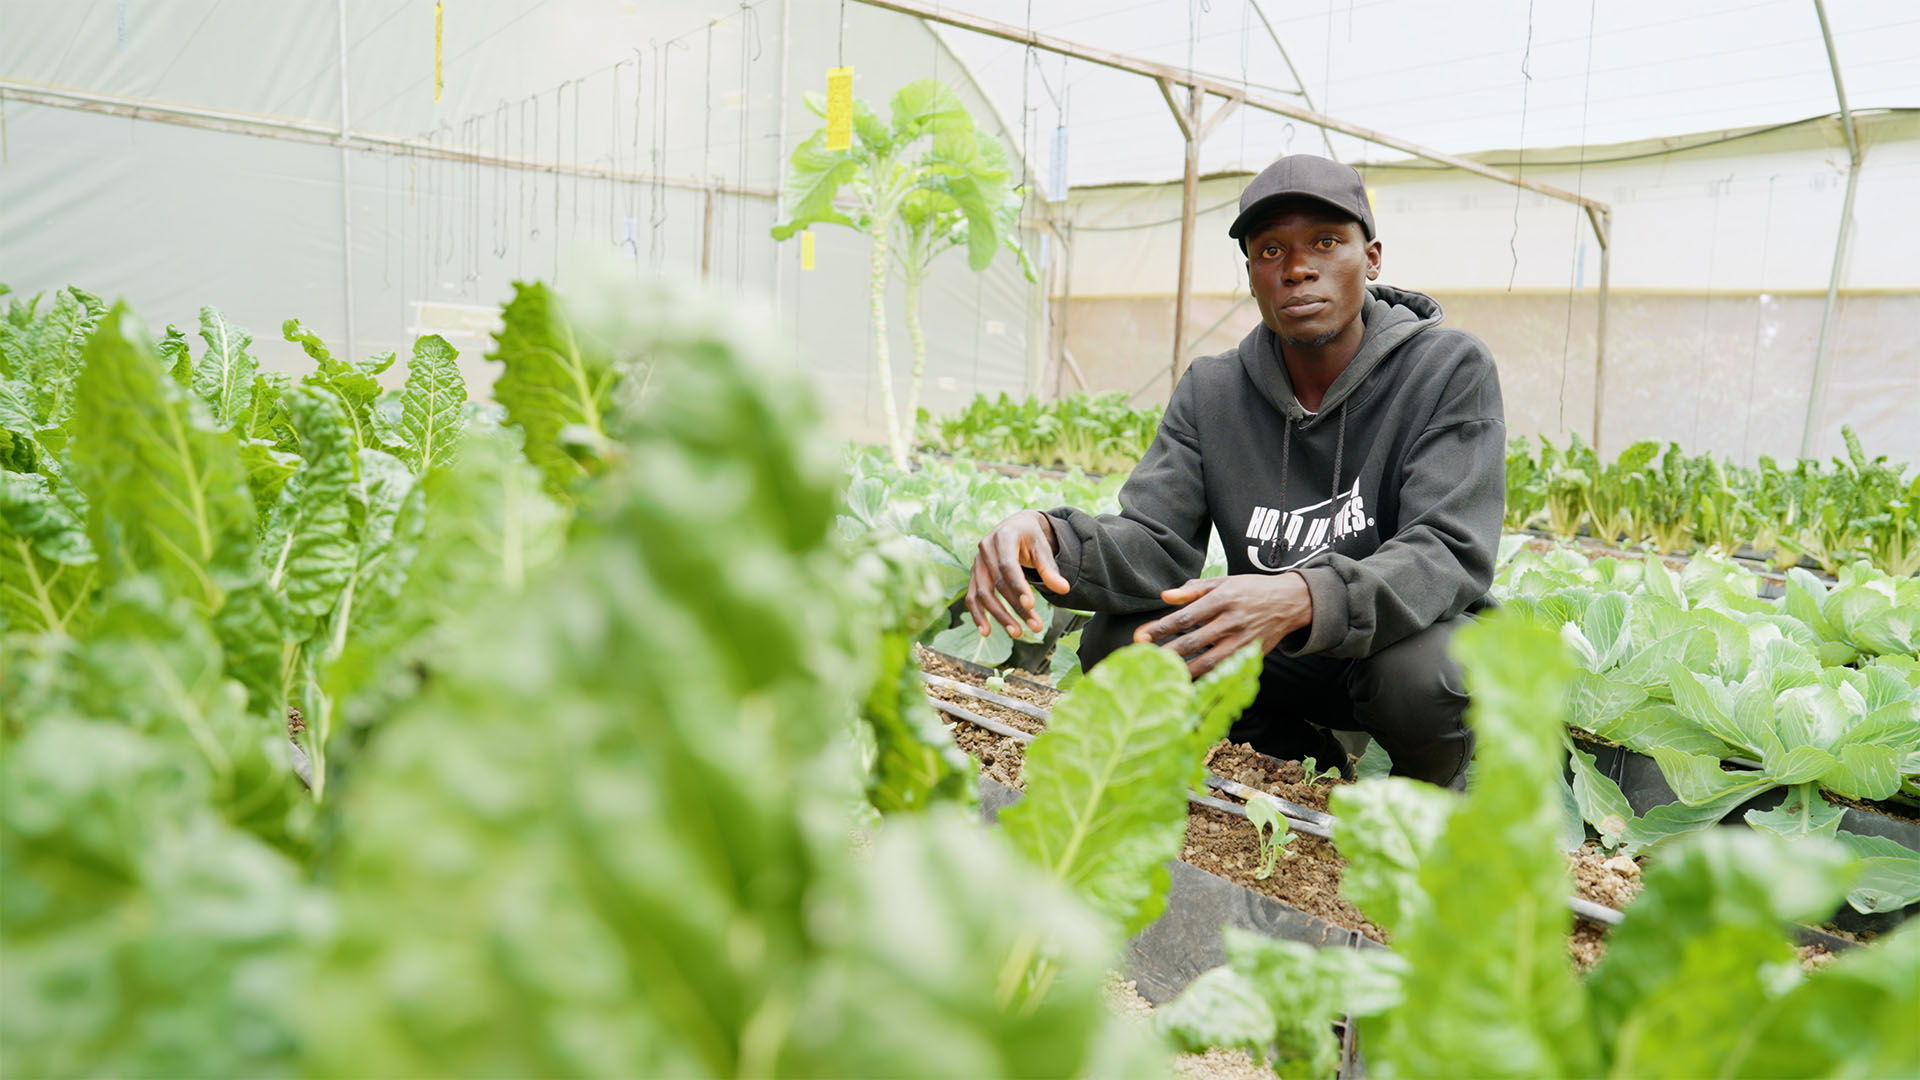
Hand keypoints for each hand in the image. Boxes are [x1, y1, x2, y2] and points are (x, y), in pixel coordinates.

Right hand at [967, 511, 1070, 638]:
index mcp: (1003, 537)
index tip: (1031, 605)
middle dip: (1015, 607)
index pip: (1008, 566)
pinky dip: (977, 615)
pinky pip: (972, 597)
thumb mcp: (1043, 548)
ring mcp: (977, 563)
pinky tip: (986, 632)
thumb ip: (1049, 569)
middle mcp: (985, 549)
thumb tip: (1064, 590)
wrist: (1014, 526)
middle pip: (997, 583)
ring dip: (999, 616)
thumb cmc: (1031, 538)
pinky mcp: (974, 575)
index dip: (1018, 587)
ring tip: (1017, 633)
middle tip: (1035, 627)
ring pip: (983, 594)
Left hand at [1134, 573, 1314, 677]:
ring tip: (1162, 677)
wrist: (1289, 602)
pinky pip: (1225, 671)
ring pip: (1209, 661)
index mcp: (1223, 599)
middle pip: (1194, 641)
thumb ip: (1192, 589)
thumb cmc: (1249, 590)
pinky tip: (1188, 683)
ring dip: (1184, 670)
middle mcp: (1232, 621)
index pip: (1186, 616)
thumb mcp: (1222, 582)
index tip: (1142, 637)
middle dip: (1167, 652)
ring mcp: (1243, 641)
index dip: (1162, 628)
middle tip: (1144, 660)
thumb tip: (1164, 596)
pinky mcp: (1251, 655)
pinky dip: (1206, 679)